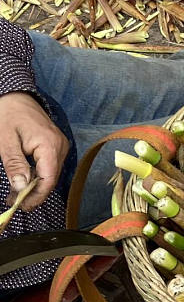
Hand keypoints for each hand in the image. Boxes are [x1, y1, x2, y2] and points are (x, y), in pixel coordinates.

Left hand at [0, 93, 69, 209]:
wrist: (15, 95)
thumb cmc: (8, 113)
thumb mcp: (5, 141)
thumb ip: (14, 164)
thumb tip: (20, 188)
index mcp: (50, 145)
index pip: (48, 180)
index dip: (35, 196)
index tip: (21, 206)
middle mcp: (60, 146)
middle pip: (50, 179)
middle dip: (33, 193)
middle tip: (13, 200)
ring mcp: (60, 145)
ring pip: (50, 175)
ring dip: (34, 186)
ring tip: (15, 192)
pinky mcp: (56, 145)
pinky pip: (50, 166)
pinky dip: (37, 175)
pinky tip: (24, 179)